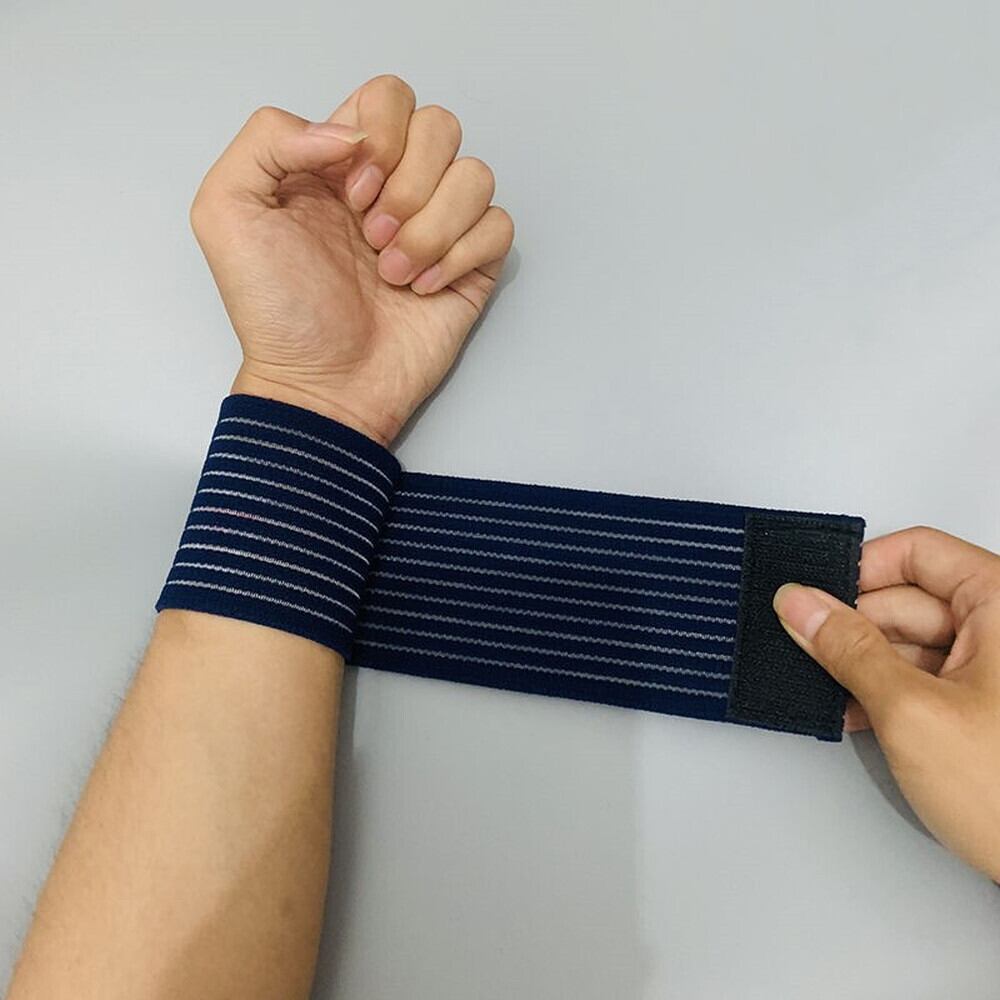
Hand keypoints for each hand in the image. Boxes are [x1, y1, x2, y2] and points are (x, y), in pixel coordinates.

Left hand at [187, 74, 514, 445]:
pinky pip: (498, 226)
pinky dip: (462, 257)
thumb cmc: (276, 312)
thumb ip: (268, 139)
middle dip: (408, 184)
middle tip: (370, 237)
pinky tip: (424, 290)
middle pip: (441, 126)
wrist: (322, 385)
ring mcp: (435, 227)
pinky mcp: (469, 268)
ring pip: (476, 175)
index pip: (389, 97)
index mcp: (340, 164)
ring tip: (394, 274)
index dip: (379, 136)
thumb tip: (353, 133)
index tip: (347, 196)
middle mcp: (394, 187)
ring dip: (432, 228)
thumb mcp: (226, 211)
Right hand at [773, 526, 999, 880]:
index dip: (861, 570)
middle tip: (807, 648)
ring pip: (913, 640)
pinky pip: (926, 675)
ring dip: (866, 664)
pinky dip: (889, 690)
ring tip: (833, 691)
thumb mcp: (912, 713)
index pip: (919, 552)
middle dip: (855, 626)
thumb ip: (848, 650)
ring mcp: (999, 670)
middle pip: (910, 598)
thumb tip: (802, 604)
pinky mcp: (988, 706)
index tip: (815, 600)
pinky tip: (860, 713)